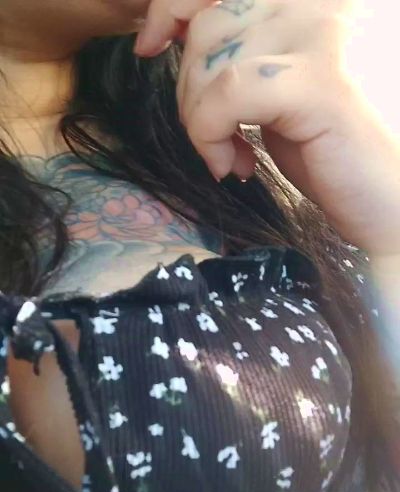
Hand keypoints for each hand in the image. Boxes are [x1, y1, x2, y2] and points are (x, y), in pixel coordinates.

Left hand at [134, 0, 399, 255]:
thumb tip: (175, 34)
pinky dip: (212, 134)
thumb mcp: (282, 90)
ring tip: (231, 156)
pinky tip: (236, 166)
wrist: (393, 204)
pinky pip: (227, 93)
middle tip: (214, 136)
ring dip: (200, 118)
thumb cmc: (340, 154)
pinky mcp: (321, 81)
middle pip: (209, 21)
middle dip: (190, 88)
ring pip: (212, 57)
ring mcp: (327, 32)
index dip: (174, 5)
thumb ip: (244, 53)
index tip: (152, 47)